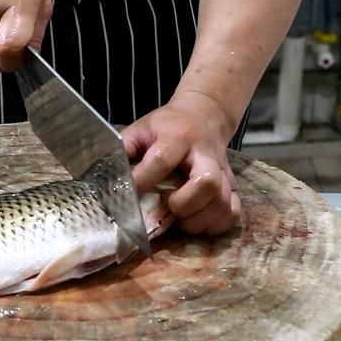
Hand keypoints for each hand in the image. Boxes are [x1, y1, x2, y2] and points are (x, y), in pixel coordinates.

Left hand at [122, 91, 240, 235]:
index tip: (128, 195)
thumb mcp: (141, 128)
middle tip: (167, 205)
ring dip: (197, 220)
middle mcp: (204, 154)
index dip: (143, 180)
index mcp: (177, 137)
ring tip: (178, 217)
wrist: (205, 116)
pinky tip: (196, 221)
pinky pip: (232, 213)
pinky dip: (214, 225)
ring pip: (221, 203)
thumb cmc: (166, 127)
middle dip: (183, 203)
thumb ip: (123, 148)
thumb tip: (107, 175)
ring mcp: (223, 172)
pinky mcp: (233, 186)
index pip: (162, 160)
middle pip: (206, 182)